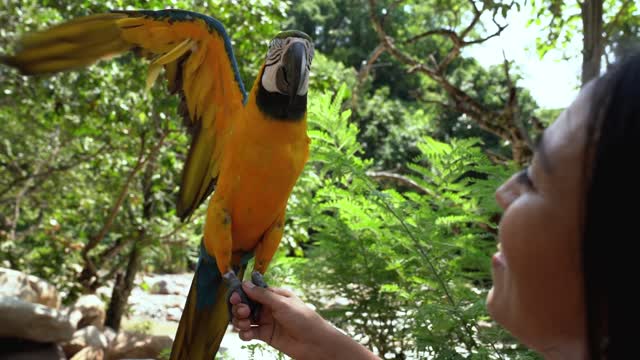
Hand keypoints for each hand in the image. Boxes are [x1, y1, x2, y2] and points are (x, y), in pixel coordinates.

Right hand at [229, 281, 378, 359]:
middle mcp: (268, 307)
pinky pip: (249, 333)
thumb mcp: (283, 303)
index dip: (241, 293)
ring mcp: (266, 321)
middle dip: (240, 308)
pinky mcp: (266, 335)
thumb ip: (263, 295)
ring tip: (246, 324)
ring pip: (245, 319)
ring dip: (240, 321)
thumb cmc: (303, 318)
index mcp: (274, 295)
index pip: (252, 291)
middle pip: (246, 305)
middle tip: (243, 312)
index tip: (234, 297)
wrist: (314, 343)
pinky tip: (247, 334)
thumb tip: (245, 284)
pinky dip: (245, 333)